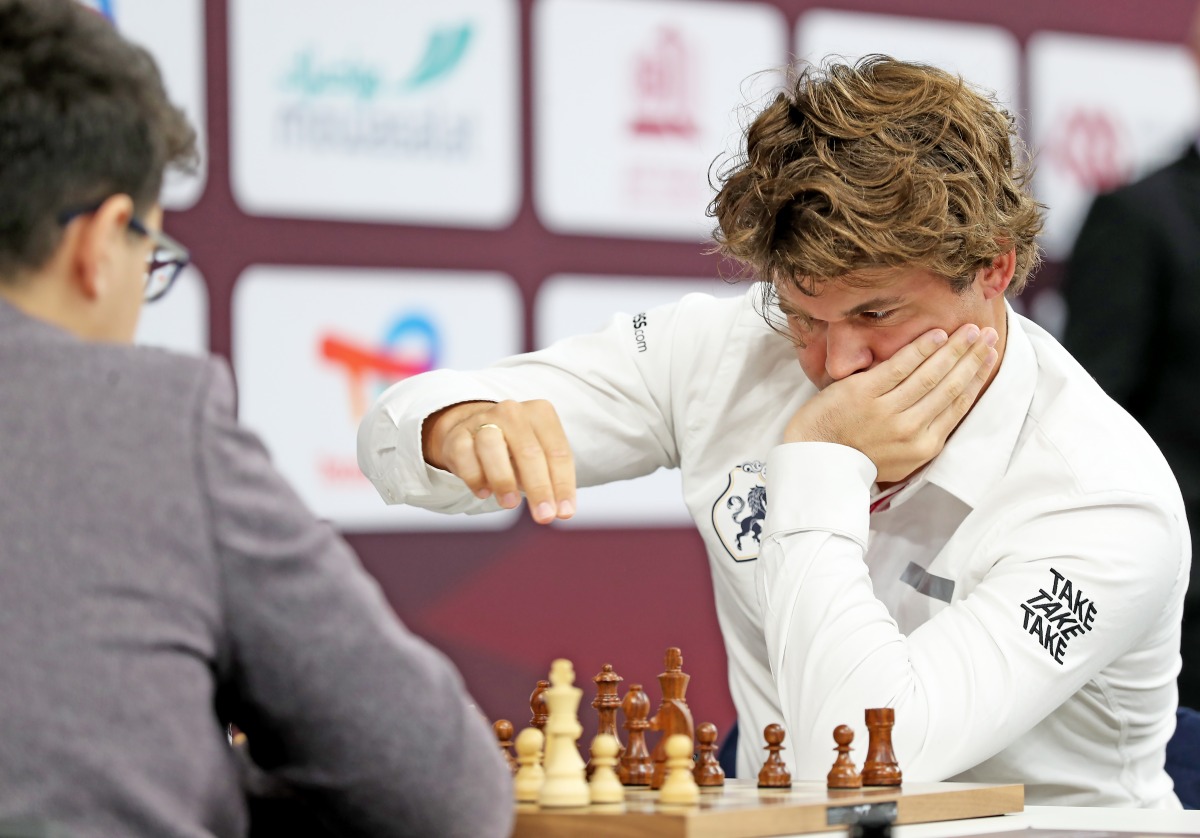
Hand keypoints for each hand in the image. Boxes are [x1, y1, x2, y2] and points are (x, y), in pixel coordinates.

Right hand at [422, 400, 575, 523]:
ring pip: (492, 446)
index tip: (564, 513)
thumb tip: (560, 510)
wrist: (473, 432)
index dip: (563, 484)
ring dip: (503, 479)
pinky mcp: (458, 434)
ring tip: (511, 505)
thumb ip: (551, 480)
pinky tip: (484, 493)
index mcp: (540, 414)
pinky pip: (465, 455)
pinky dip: (475, 477)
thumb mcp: (538, 459)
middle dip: (539, 488)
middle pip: (529, 452)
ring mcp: (483, 420)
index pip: (557, 452)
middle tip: (544, 516)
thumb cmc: (514, 450)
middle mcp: (512, 413)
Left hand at [784, 324, 998, 481]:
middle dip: (973, 358)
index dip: (977, 378)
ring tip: (970, 330)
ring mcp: (887, 411)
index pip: (958, 405)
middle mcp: (910, 430)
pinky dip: (921, 349)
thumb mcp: (901, 458)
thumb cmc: (858, 456)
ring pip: (930, 375)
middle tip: (989, 335)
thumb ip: (925, 435)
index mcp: (923, 447)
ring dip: (954, 349)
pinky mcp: (864, 394)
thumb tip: (951, 407)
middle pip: (950, 387)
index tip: (989, 357)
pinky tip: (936, 335)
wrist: (817, 459)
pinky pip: (899, 367)